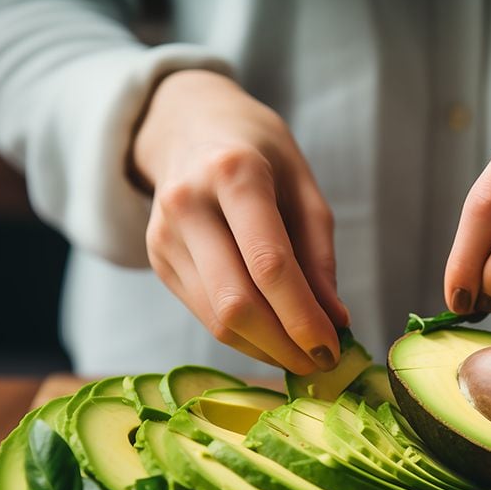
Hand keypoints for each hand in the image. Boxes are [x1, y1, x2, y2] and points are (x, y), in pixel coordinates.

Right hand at [132, 70, 347, 373]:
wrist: (187, 126)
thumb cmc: (257, 151)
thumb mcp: (302, 184)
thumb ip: (318, 253)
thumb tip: (334, 320)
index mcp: (234, 173)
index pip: (269, 264)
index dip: (303, 317)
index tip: (332, 349)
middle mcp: (189, 205)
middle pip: (235, 303)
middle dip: (283, 346)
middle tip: (319, 363)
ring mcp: (164, 235)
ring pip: (216, 320)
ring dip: (264, 349)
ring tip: (300, 354)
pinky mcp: (156, 259)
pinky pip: (204, 314)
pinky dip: (243, 336)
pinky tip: (270, 335)